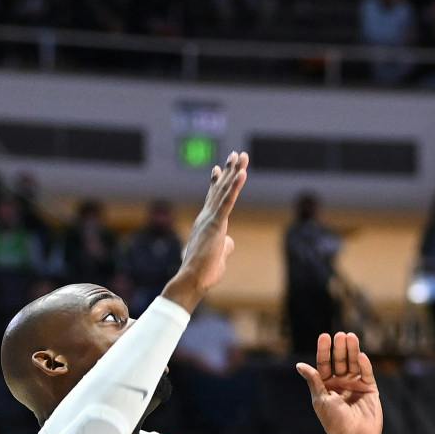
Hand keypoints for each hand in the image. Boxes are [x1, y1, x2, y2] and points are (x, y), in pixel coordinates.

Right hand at [161, 151, 248, 309]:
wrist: (192, 279)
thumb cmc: (203, 272)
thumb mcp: (218, 255)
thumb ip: (224, 246)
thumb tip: (230, 242)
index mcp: (208, 223)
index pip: (214, 198)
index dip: (218, 182)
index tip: (220, 167)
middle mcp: (207, 217)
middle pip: (220, 189)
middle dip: (229, 170)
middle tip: (237, 154)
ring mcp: (211, 219)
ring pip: (224, 191)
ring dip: (234, 172)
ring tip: (241, 156)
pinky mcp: (216, 224)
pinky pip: (227, 202)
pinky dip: (235, 187)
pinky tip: (242, 174)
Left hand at [296, 331, 381, 433]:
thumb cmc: (334, 422)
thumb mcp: (320, 400)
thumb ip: (314, 380)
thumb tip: (300, 365)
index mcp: (326, 386)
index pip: (324, 364)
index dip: (324, 351)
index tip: (325, 336)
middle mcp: (341, 383)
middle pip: (339, 361)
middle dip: (339, 348)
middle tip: (340, 335)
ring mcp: (356, 385)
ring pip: (353, 364)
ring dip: (352, 351)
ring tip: (350, 337)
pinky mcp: (370, 389)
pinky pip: (367, 373)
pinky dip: (364, 364)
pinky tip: (361, 356)